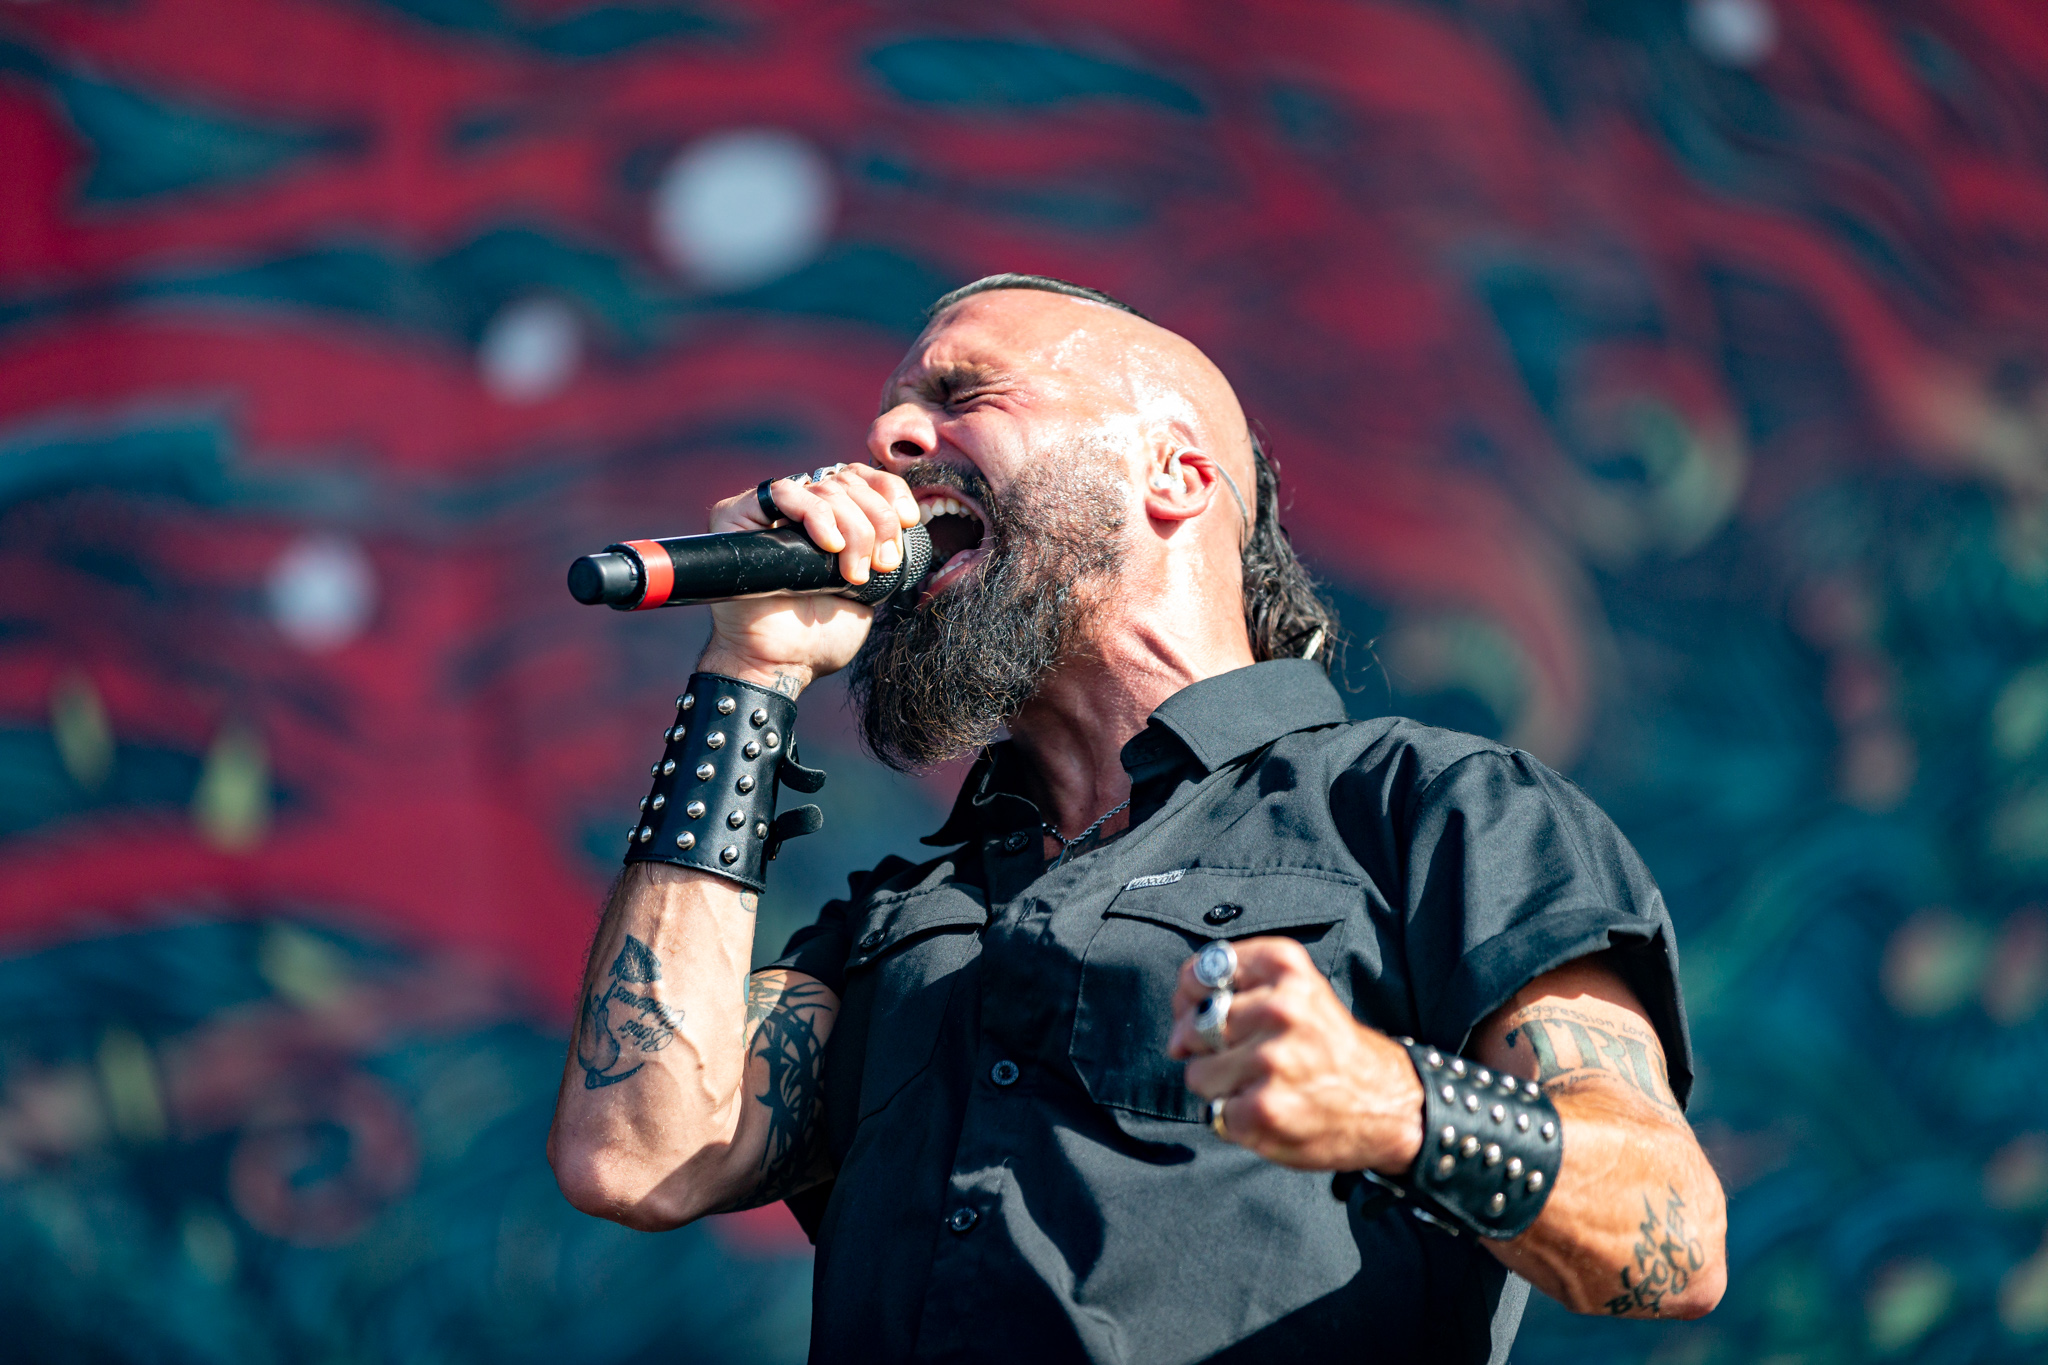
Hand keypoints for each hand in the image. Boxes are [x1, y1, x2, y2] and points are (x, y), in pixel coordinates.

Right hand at [699, 465, 921, 693]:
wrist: (781, 664)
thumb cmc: (820, 635)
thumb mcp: (872, 587)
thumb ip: (883, 548)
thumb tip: (907, 515)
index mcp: (829, 517)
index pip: (864, 477)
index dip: (890, 491)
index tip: (908, 521)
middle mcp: (798, 507)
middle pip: (849, 482)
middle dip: (877, 520)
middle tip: (881, 563)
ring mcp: (767, 511)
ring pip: (825, 488)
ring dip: (853, 528)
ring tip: (854, 573)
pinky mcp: (736, 515)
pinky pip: (783, 492)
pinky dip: (815, 515)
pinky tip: (829, 546)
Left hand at [1168, 937, 1423, 1173]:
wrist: (1390, 1104)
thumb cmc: (1330, 1046)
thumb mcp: (1297, 990)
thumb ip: (1231, 991)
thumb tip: (1175, 1037)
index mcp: (1285, 967)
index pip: (1199, 974)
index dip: (1193, 999)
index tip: (1212, 1013)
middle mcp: (1281, 1008)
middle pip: (1194, 1026)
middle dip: (1209, 1048)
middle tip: (1250, 1057)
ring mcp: (1272, 1060)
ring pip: (1198, 1073)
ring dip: (1221, 1088)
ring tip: (1262, 1086)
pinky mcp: (1265, 1108)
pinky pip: (1214, 1112)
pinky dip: (1233, 1120)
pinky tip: (1268, 1112)